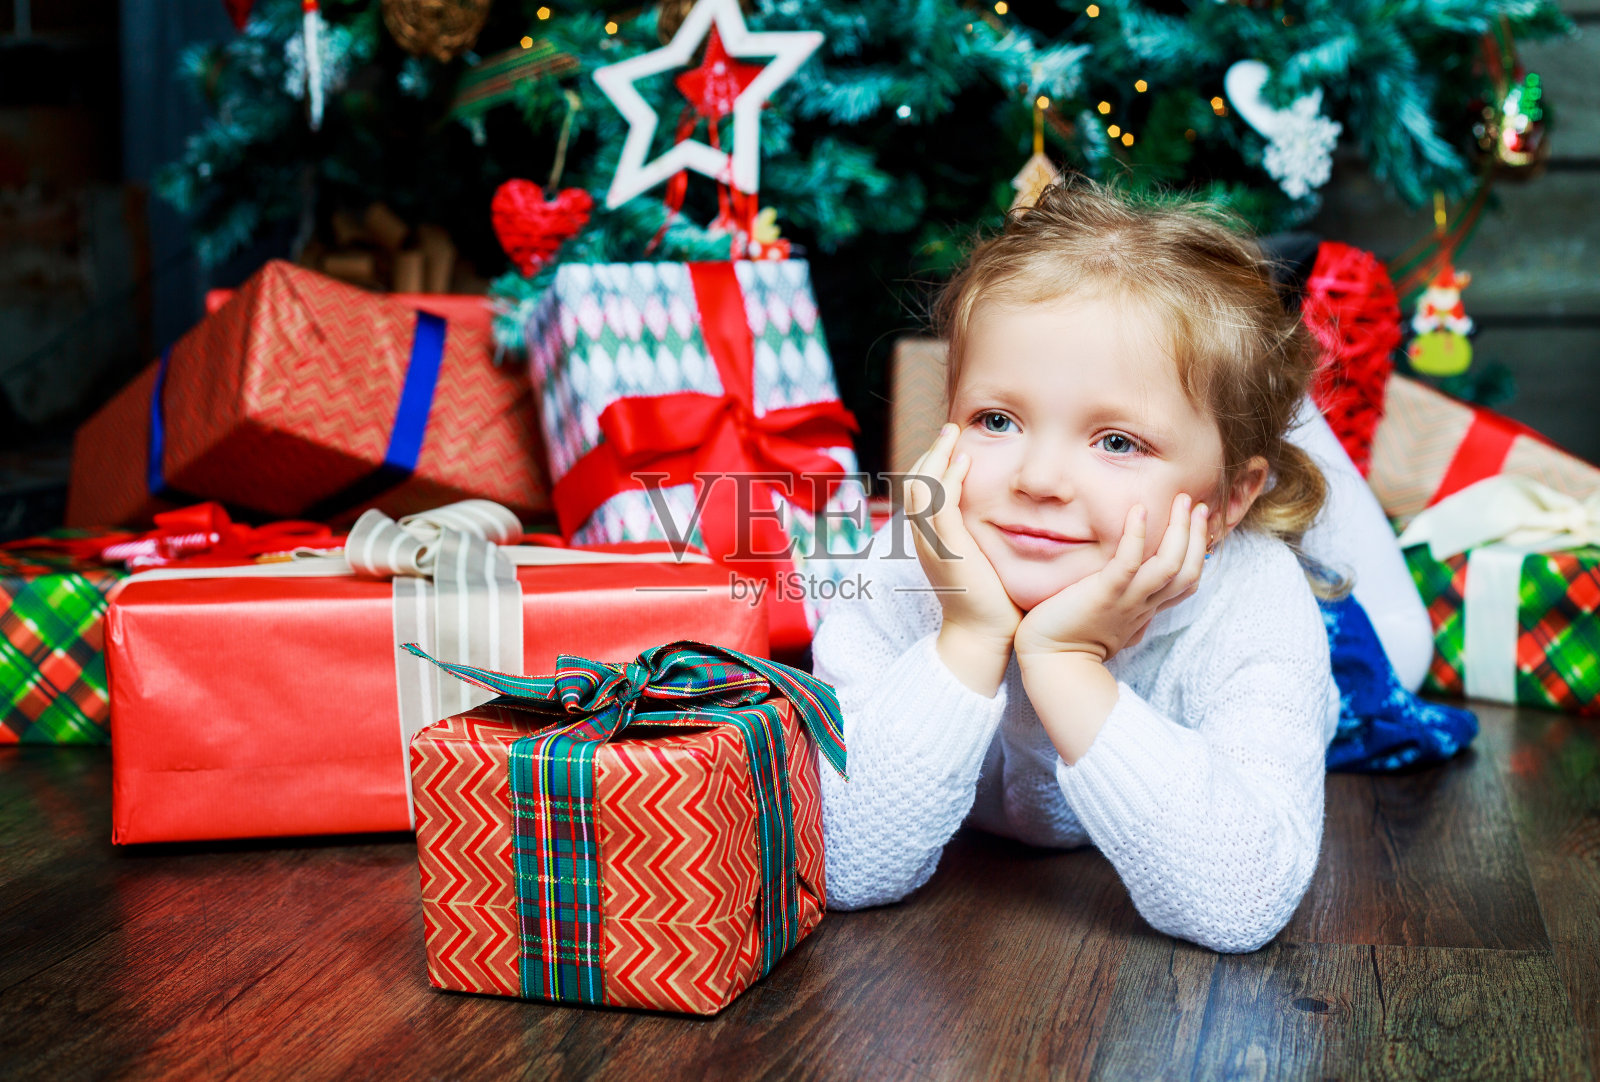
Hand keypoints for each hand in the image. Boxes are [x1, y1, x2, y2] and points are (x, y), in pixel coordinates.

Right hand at [903, 423, 1022, 651]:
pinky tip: (964, 462)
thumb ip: (983, 533)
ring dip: (936, 456)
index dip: (932, 463)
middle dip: (931, 451)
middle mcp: (923, 539)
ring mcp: (931, 544)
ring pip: (920, 487)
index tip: (953, 443)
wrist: (984, 637)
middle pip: (913, 482)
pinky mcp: (946, 549)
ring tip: (954, 434)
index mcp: (929, 540)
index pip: (920, 490)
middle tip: (951, 428)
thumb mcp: (982, 558)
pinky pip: (939, 505)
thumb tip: (1007, 512)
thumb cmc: (993, 601)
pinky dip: (948, 479)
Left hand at [1014, 494, 1207, 663]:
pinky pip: (1128, 563)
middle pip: (1186, 570)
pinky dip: (1136, 536)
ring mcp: (1126, 599)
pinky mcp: (1104, 594)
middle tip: (1198, 504)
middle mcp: (1143, 604)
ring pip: (1169, 565)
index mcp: (1145, 609)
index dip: (1198, 554)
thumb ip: (1124, 608)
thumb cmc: (1072, 640)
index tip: (1200, 527)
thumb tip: (1134, 608)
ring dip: (1180, 530)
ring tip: (1182, 500)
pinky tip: (1139, 510)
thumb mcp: (1109, 622)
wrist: (1051, 663)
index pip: (1185, 583)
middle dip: (1197, 536)